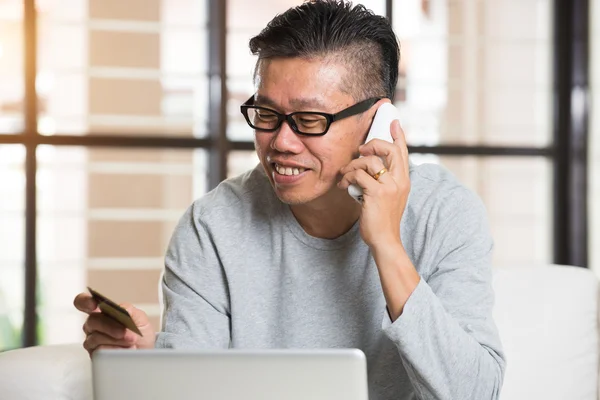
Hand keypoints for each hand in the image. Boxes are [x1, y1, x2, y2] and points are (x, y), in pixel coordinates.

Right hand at [74, 292, 155, 356]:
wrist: (145, 350)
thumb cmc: (140, 333)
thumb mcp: (139, 317)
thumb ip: (129, 310)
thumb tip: (121, 309)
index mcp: (102, 311)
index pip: (83, 302)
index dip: (85, 301)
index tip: (95, 305)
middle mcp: (94, 325)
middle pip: (92, 321)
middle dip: (110, 326)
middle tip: (124, 332)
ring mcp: (92, 340)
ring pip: (96, 338)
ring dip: (116, 340)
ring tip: (131, 341)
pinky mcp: (96, 355)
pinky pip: (100, 352)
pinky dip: (116, 350)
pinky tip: (125, 349)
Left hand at [338, 120, 409, 249]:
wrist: (385, 240)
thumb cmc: (382, 221)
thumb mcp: (387, 198)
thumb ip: (383, 182)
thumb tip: (367, 168)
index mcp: (404, 181)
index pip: (403, 153)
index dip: (398, 136)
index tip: (394, 122)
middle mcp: (400, 181)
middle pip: (389, 149)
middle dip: (372, 144)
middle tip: (361, 150)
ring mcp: (389, 186)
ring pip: (369, 161)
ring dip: (352, 165)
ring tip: (344, 175)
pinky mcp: (376, 193)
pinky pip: (358, 175)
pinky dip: (347, 178)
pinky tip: (343, 186)